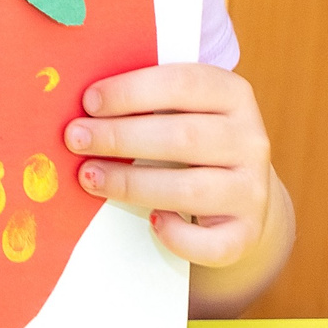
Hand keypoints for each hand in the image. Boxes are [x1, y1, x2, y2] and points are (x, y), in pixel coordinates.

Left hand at [68, 63, 273, 266]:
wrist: (236, 190)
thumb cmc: (186, 135)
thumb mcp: (174, 106)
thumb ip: (140, 98)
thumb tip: (78, 103)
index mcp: (232, 94)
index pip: (183, 83)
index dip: (132, 91)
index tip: (89, 102)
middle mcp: (251, 140)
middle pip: (184, 137)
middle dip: (120, 137)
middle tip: (75, 139)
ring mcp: (253, 189)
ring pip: (192, 189)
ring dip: (132, 183)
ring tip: (88, 177)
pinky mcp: (248, 232)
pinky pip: (214, 243)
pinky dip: (178, 236)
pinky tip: (150, 220)